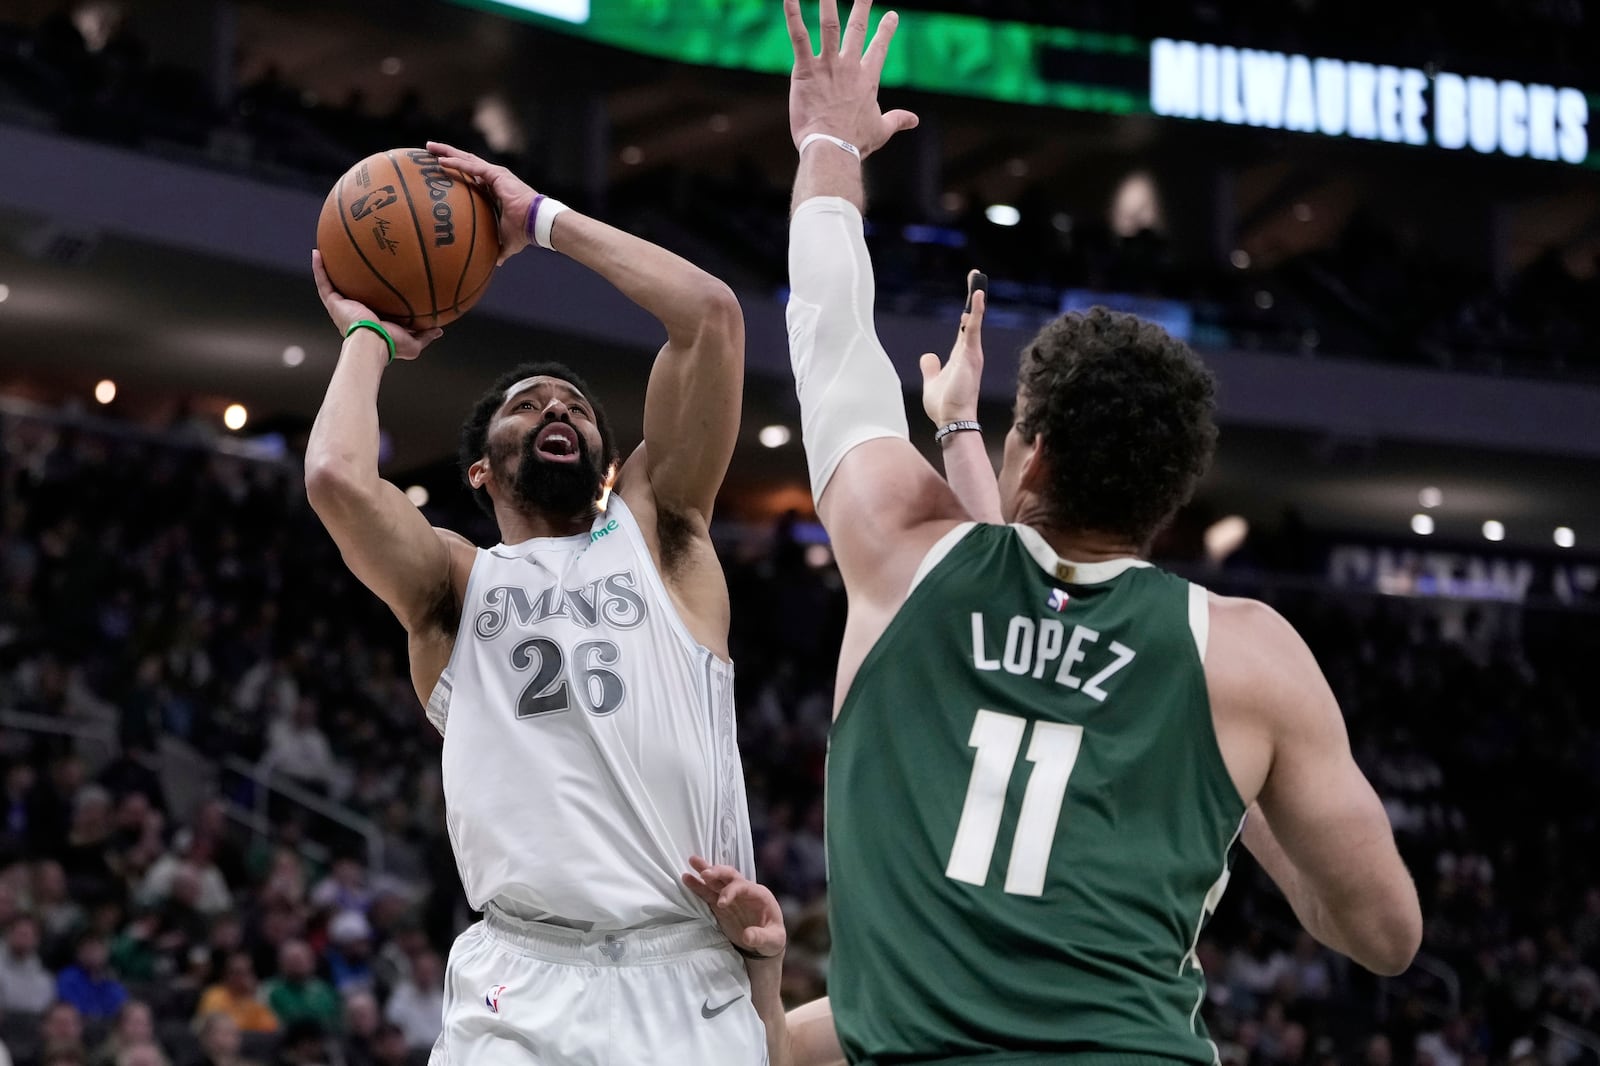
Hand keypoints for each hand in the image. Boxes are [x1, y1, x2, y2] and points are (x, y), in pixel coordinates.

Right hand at [312, 251, 442, 361]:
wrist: (374, 342)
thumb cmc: (392, 344)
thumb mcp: (414, 342)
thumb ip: (425, 334)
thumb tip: (439, 329)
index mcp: (372, 319)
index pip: (373, 303)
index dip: (374, 292)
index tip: (378, 278)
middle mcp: (356, 312)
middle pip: (352, 290)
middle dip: (351, 277)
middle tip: (353, 259)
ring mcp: (343, 307)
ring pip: (334, 283)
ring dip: (329, 267)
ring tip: (328, 249)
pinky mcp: (334, 303)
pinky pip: (324, 282)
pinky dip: (319, 268)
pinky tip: (317, 252)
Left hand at [426, 140, 535, 263]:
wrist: (536, 224)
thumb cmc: (524, 231)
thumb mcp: (507, 241)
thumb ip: (498, 248)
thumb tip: (494, 262)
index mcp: (494, 189)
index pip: (471, 176)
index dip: (456, 170)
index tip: (439, 168)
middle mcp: (493, 178)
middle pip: (465, 162)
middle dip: (447, 154)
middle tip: (429, 149)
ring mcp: (495, 174)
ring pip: (466, 159)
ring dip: (447, 152)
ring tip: (429, 147)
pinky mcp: (496, 174)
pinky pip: (472, 167)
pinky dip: (456, 163)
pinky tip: (441, 161)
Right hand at [683, 856, 785, 959]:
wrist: (765, 944)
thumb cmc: (773, 939)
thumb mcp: (773, 941)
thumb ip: (762, 937)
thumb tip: (747, 935)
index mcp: (759, 895)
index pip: (743, 886)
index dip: (730, 892)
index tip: (721, 904)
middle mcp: (745, 892)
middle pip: (730, 876)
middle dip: (718, 872)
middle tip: (704, 873)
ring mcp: (732, 898)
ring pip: (717, 881)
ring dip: (705, 871)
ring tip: (692, 861)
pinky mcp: (721, 906)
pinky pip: (709, 894)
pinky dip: (699, 887)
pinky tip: (687, 878)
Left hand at [785, 0, 918, 157]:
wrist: (832, 147)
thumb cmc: (855, 142)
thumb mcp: (881, 130)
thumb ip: (898, 120)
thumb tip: (915, 120)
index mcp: (867, 79)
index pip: (879, 48)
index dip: (886, 30)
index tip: (891, 15)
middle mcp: (849, 66)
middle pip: (857, 28)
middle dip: (861, 7)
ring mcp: (827, 65)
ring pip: (829, 25)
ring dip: (827, 2)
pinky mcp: (805, 69)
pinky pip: (799, 37)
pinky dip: (793, 16)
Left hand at [919, 270, 986, 425]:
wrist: (952, 420)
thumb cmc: (945, 405)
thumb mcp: (932, 381)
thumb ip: (931, 367)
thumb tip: (928, 355)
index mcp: (962, 357)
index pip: (965, 328)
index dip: (968, 311)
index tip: (971, 293)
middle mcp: (970, 352)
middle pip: (972, 319)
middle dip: (974, 298)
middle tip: (975, 277)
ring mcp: (972, 353)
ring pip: (974, 320)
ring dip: (975, 299)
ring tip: (976, 279)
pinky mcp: (971, 355)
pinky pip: (973, 328)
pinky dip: (975, 311)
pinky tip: (977, 295)